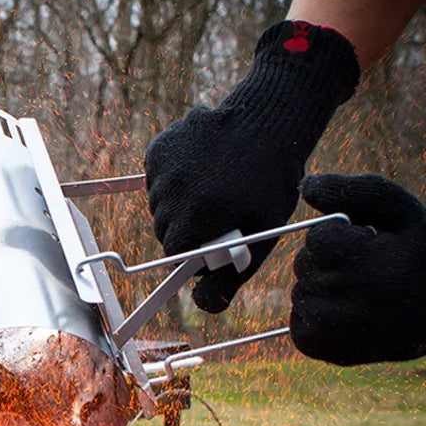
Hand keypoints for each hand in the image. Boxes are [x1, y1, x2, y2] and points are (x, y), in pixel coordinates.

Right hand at [145, 21, 358, 313]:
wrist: (269, 120)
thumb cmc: (272, 183)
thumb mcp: (262, 234)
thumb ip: (232, 276)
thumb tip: (202, 305)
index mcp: (198, 215)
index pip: (175, 251)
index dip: (195, 249)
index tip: (215, 236)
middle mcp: (173, 190)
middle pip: (163, 229)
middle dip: (185, 227)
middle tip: (217, 211)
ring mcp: (163, 167)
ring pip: (157, 204)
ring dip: (178, 202)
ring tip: (211, 186)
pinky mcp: (158, 148)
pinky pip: (154, 178)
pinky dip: (170, 178)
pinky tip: (199, 167)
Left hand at [290, 174, 425, 364]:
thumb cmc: (419, 254)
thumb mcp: (399, 210)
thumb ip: (354, 191)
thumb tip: (305, 186)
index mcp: (366, 263)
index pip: (318, 239)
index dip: (343, 237)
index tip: (372, 246)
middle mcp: (348, 300)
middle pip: (304, 266)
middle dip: (329, 263)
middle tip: (369, 271)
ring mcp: (335, 330)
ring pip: (300, 294)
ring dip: (323, 290)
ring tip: (363, 294)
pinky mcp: (327, 351)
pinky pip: (299, 324)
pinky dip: (316, 317)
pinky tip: (349, 315)